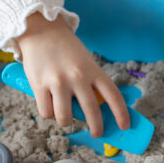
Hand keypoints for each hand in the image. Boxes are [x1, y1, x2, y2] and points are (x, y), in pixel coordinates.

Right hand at [15, 12, 129, 136]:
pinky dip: (49, 113)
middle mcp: (78, 76)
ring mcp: (58, 81)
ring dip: (67, 121)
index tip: (125, 126)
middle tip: (97, 133)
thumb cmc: (66, 49)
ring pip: (65, 117)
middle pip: (92, 111)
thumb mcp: (86, 62)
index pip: (113, 95)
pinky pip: (46, 113)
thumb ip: (91, 83)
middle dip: (97, 128)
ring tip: (66, 116)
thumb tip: (96, 112)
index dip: (121, 113)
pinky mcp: (39, 85)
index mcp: (93, 70)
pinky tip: (50, 106)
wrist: (40, 29)